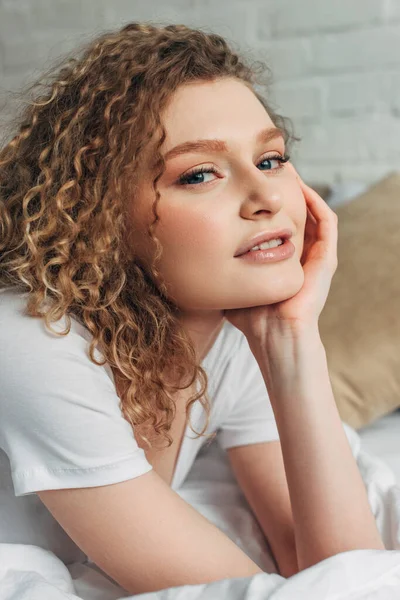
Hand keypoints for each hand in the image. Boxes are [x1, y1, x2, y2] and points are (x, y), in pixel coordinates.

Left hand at [223, 164, 337, 344]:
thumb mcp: (232, 281)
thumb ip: (220, 265)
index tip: (251, 181)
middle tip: (270, 166)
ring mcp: (316, 256)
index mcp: (282, 257)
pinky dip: (317, 202)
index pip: (279, 220)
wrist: (273, 339)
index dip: (267, 201)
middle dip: (284, 188)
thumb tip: (191, 250)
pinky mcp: (326, 260)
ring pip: (315, 211)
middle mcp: (301, 253)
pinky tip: (301, 186)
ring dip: (303, 188)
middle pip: (297, 211)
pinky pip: (327, 222)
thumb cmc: (250, 316)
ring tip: (287, 169)